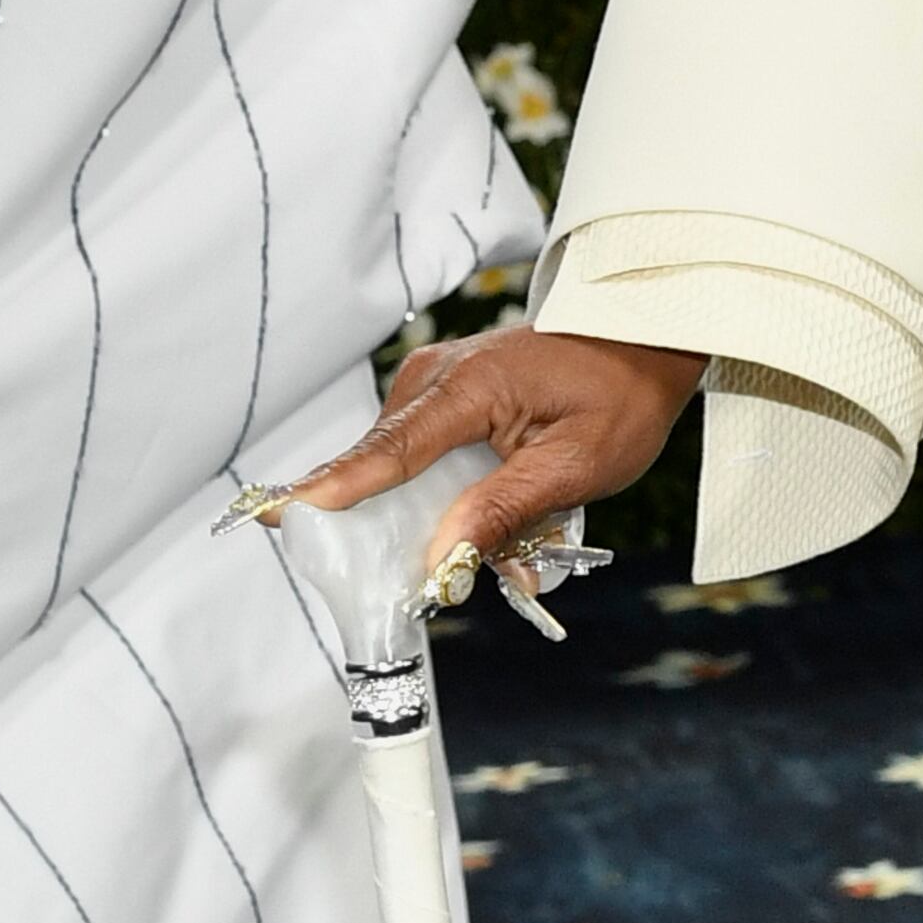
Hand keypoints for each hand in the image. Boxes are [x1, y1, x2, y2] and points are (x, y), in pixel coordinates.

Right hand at [288, 325, 704, 586]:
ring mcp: (432, 385)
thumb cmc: (621, 394)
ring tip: (502, 546)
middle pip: (382, 470)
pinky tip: (490, 520)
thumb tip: (444, 559)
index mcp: (469, 387)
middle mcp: (436, 378)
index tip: (281, 516)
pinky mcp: (439, 398)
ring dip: (436, 518)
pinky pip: (420, 461)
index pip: (390, 450)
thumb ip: (507, 511)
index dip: (337, 489)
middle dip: (394, 532)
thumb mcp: (579, 465)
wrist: (641, 337)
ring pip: (401, 472)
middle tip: (418, 585)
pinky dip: (445, 497)